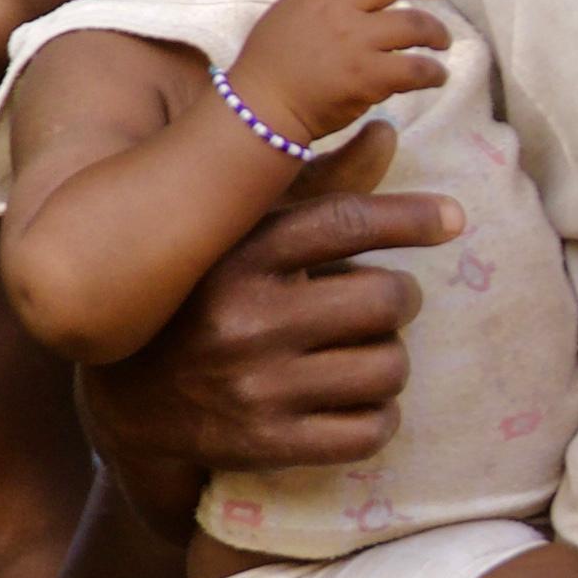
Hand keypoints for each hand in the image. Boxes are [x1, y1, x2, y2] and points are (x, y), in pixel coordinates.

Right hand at [71, 188, 446, 473]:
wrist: (124, 401)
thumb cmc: (203, 298)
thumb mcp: (245, 236)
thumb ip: (320, 186)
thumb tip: (388, 133)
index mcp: (241, 254)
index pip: (347, 222)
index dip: (412, 217)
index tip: (453, 219)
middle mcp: (248, 319)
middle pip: (385, 298)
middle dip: (400, 298)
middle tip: (383, 302)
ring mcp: (257, 387)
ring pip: (388, 367)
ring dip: (392, 360)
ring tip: (366, 353)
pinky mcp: (266, 444)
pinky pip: (368, 432)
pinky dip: (380, 417)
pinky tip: (361, 403)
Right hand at [227, 0, 449, 151]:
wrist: (259, 107)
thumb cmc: (268, 65)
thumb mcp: (287, 13)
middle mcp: (337, 7)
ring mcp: (354, 41)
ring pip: (413, 24)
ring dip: (436, 31)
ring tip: (443, 40)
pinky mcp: (367, 76)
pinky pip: (415, 69)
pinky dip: (433, 72)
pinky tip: (437, 76)